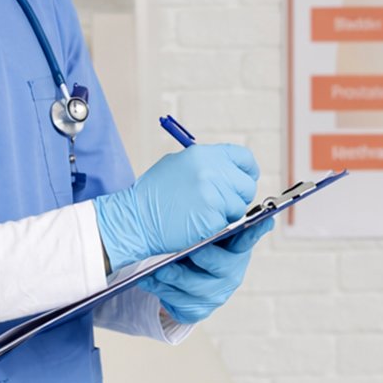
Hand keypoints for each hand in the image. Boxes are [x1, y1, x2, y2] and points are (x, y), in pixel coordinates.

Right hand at [94, 143, 258, 270]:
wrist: (134, 219)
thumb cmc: (153, 194)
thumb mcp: (178, 165)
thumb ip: (206, 163)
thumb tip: (229, 168)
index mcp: (204, 154)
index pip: (243, 157)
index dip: (248, 170)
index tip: (247, 179)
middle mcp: (211, 171)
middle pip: (246, 185)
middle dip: (238, 196)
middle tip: (222, 204)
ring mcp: (213, 195)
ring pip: (238, 207)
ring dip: (227, 214)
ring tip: (202, 214)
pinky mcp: (213, 218)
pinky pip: (227, 224)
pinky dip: (216, 227)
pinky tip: (197, 224)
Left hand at [141, 215, 273, 322]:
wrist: (175, 276)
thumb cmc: (191, 246)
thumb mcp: (202, 231)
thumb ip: (211, 217)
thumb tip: (235, 180)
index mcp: (236, 248)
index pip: (249, 237)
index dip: (257, 230)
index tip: (266, 220)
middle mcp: (232, 272)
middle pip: (222, 266)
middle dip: (202, 258)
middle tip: (187, 251)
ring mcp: (217, 293)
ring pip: (196, 288)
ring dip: (174, 278)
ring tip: (157, 270)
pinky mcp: (199, 309)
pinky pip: (182, 304)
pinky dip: (163, 292)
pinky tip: (149, 281)